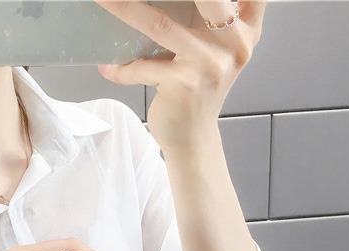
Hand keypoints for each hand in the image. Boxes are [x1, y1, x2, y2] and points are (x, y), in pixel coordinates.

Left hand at [93, 0, 265, 151]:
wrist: (193, 139)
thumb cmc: (199, 90)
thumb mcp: (218, 50)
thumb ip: (217, 17)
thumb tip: (173, 2)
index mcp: (246, 28)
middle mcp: (234, 43)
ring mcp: (209, 64)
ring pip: (161, 25)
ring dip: (125, 8)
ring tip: (102, 0)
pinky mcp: (184, 84)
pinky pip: (142, 67)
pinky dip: (122, 68)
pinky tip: (108, 68)